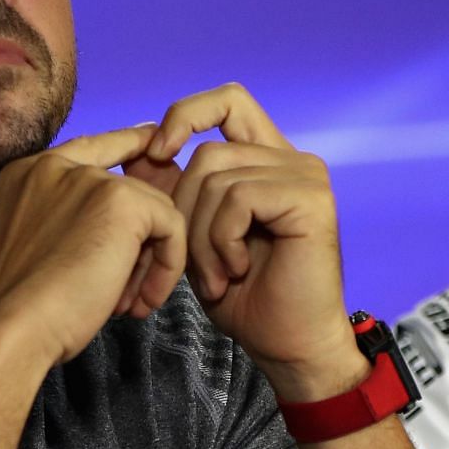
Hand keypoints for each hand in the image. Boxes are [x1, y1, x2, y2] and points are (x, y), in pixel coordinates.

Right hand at [0, 126, 187, 367]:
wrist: (12, 330)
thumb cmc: (23, 310)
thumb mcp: (43, 250)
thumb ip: (73, 225)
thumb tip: (132, 232)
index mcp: (28, 174)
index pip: (91, 147)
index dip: (126, 144)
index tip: (152, 145)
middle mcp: (55, 166)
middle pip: (129, 189)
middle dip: (138, 245)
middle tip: (131, 293)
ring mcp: (88, 179)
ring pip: (153, 211)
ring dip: (150, 263)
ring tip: (133, 304)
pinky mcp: (121, 201)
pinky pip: (171, 226)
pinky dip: (168, 266)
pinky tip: (145, 300)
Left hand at [139, 84, 361, 400]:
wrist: (289, 346)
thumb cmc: (245, 297)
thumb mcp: (197, 236)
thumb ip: (177, 191)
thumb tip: (138, 149)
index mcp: (269, 160)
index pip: (227, 101)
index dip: (185, 116)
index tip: (157, 153)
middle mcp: (293, 159)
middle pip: (208, 152)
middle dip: (185, 211)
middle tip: (197, 266)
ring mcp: (306, 175)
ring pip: (217, 175)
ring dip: (202, 236)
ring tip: (218, 275)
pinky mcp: (311, 198)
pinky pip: (238, 198)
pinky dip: (223, 241)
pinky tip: (237, 271)